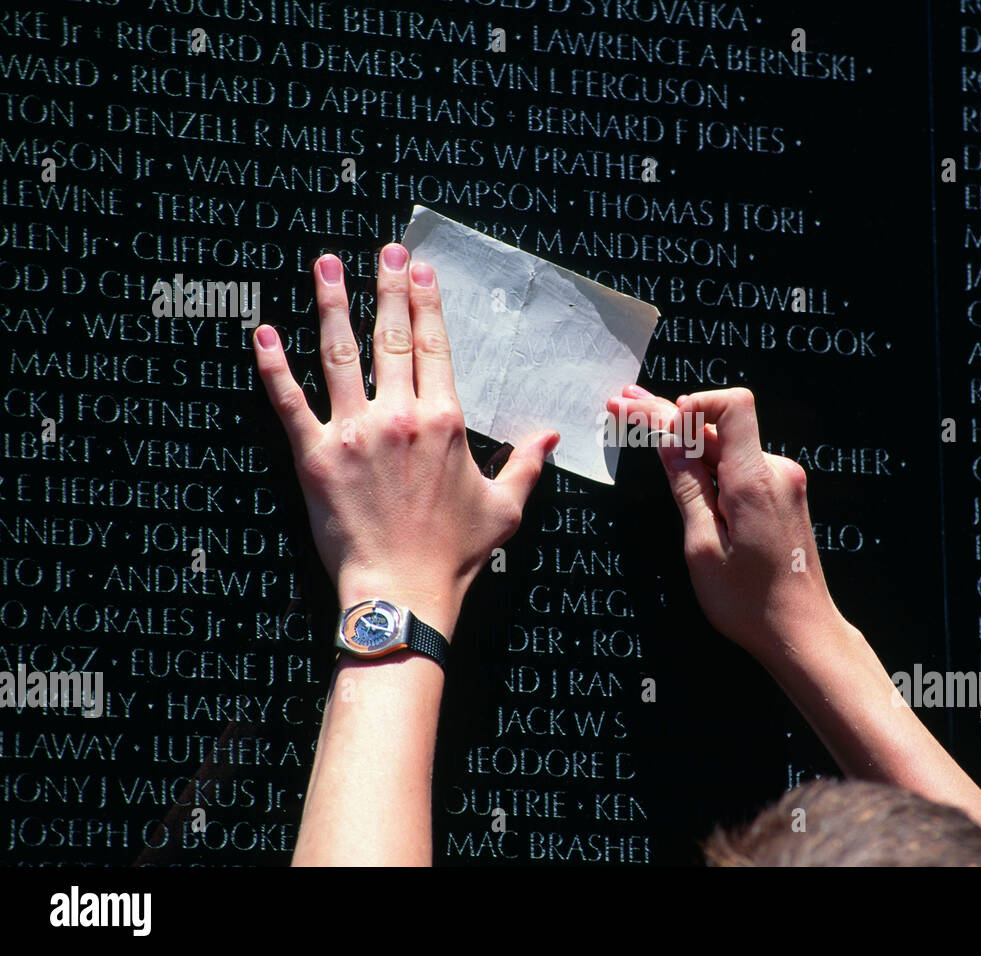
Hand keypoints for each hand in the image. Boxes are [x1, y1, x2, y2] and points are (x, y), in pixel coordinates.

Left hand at [255, 243, 559, 635]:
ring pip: (340, 356)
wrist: (403, 592)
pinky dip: (274, 368)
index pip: (435, 347)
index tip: (420, 271)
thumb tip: (553, 436)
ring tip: (326, 265)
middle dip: (387, 288)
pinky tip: (264, 333)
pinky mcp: (317, 458)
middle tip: (383, 251)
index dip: (427, 303)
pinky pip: (290, 404)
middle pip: (392, 338)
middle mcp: (401, 417)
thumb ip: (527, 464)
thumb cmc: (455, 555)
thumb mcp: (505, 507)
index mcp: (446, 423)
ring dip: (332, 305)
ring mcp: (355, 434)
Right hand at [607, 385, 843, 663]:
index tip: (655, 418)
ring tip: (638, 416)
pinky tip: (676, 455)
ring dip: (684, 436)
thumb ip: (686, 486)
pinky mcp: (780, 497)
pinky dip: (706, 460)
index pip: (732, 406)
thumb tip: (667, 441)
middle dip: (670, 415)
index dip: (692, 404)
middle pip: (720, 424)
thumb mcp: (703, 545)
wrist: (800, 631)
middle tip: (623, 404)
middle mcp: (774, 473)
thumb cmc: (751, 602)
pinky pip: (738, 466)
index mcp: (754, 481)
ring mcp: (781, 484)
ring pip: (726, 446)